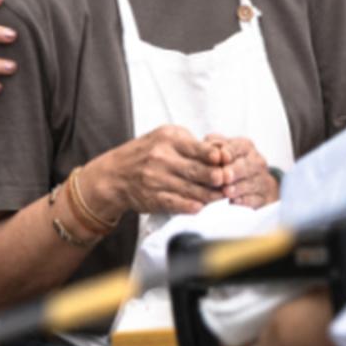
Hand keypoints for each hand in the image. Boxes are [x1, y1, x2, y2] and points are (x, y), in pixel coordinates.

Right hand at [92, 125, 223, 217]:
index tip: (226, 161)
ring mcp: (156, 179)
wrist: (114, 174)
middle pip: (197, 170)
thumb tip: (222, 151)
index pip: (197, 148)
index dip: (215, 156)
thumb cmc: (147, 153)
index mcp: (168, 139)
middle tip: (231, 181)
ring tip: (224, 196)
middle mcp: (161, 158)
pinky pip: (175, 203)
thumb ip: (193, 144)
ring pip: (190, 189)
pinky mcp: (152, 198)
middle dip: (217, 178)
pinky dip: (189, 206)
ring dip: (210, 195)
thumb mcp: (167, 138)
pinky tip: (200, 207)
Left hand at [204, 134, 278, 207]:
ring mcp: (262, 180)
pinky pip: (255, 199)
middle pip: (247, 165)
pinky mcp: (263, 198)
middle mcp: (256, 161)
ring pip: (252, 183)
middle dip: (235, 171)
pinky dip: (244, 201)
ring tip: (226, 191)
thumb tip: (207, 146)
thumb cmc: (229, 164)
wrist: (253, 183)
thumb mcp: (221, 151)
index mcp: (245, 146)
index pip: (238, 147)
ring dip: (238, 187)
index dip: (230, 152)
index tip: (222, 157)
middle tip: (224, 176)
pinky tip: (234, 202)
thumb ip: (213, 146)